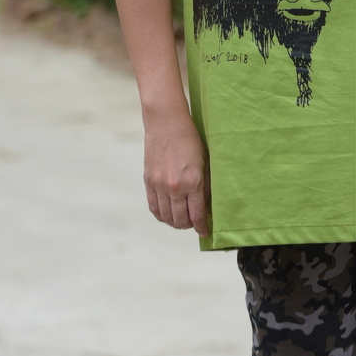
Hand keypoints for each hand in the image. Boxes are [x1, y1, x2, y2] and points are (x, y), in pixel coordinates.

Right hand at [143, 112, 209, 232]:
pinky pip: (153, 207)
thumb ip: (206, 186)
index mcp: (192, 182)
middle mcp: (175, 187)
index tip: (205, 232)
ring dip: (174, 223)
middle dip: (189, 226)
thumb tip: (206, 207)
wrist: (167, 123)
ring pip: (166, 217)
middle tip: (193, 224)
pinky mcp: (148, 181)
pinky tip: (167, 214)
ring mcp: (159, 185)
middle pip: (180, 220)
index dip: (201, 227)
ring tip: (181, 220)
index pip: (196, 215)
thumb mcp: (205, 162)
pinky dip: (161, 215)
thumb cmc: (190, 139)